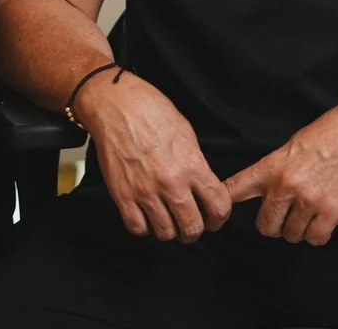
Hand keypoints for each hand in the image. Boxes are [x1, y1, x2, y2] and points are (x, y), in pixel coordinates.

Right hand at [77, 70, 230, 242]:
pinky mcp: (122, 195)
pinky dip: (144, 228)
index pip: (218, 206)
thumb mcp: (187, 134)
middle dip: (194, 231)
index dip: (219, 219)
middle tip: (191, 226)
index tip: (214, 219)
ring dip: (170, 231)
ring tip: (168, 221)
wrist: (118, 105)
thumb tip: (202, 186)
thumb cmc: (153, 112)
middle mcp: (171, 182)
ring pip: (165, 233)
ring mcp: (145, 191)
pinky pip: (137, 227)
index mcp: (192, 165)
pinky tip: (147, 217)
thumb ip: (196, 164)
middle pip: (192, 228)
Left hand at [223, 94, 337, 245]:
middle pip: (265, 225)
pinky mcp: (331, 212)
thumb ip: (278, 166)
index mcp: (273, 165)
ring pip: (291, 235)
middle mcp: (286, 185)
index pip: (236, 188)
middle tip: (284, 216)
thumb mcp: (295, 143)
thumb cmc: (334, 131)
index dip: (223, 203)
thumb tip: (267, 187)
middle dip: (273, 224)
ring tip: (309, 214)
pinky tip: (323, 221)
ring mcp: (309, 201)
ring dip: (298, 229)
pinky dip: (318, 234)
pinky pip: (315, 239)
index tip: (217, 213)